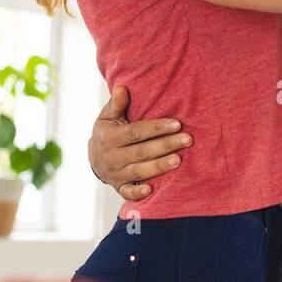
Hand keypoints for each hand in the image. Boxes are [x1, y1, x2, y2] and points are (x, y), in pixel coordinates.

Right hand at [87, 84, 191, 201]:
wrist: (94, 158)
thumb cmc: (107, 132)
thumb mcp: (107, 117)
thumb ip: (117, 104)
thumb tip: (122, 87)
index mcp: (109, 137)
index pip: (135, 132)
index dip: (156, 128)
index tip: (177, 123)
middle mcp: (111, 156)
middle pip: (142, 151)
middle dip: (165, 145)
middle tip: (187, 140)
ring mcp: (115, 174)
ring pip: (139, 171)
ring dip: (159, 166)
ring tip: (178, 160)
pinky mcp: (119, 187)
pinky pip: (128, 192)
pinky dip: (138, 193)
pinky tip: (152, 189)